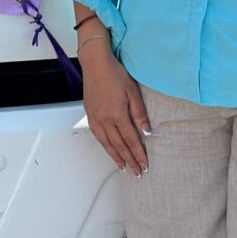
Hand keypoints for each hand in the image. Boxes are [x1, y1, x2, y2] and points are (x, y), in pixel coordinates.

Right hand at [77, 31, 152, 174]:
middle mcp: (104, 119)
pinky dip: (104, 145)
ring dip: (115, 156)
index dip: (138, 154)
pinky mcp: (90, 114)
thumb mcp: (133, 92)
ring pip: (106, 143)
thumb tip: (146, 131)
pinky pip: (97, 135)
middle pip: (118, 145)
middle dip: (129, 160)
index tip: (144, 164)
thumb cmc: (115, 74)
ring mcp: (95, 118)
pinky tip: (108, 149)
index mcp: (117, 115)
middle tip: (136, 172)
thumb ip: (139, 113)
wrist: (96, 64)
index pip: (131, 140)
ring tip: (123, 166)